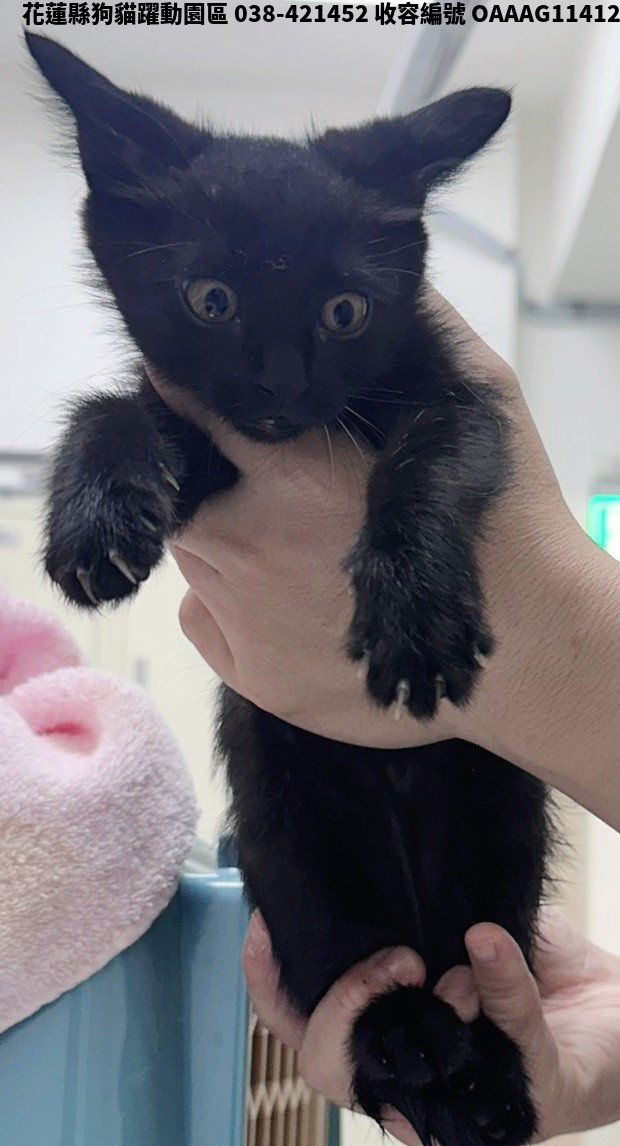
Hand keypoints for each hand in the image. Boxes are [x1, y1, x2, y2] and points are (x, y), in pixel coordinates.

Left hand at [158, 286, 619, 824]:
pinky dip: (228, 603)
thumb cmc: (503, 521)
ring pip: (197, 553)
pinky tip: (289, 600)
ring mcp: (243, 615)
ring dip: (228, 539)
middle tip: (282, 492)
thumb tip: (380, 287)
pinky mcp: (252, 676)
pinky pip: (204, 618)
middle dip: (221, 479)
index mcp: (289, 471)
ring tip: (300, 549)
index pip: (193, 408)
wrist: (525, 643)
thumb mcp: (476, 396)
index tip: (193, 387)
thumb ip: (420, 331)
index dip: (190, 394)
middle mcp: (247, 541)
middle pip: (190, 488)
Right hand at [241, 909, 619, 1143]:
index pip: (300, 1025)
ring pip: (387, 1086)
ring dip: (394, 1005)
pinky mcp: (530, 1102)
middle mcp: (411, 1080)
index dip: (267, 983)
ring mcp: (464, 1102)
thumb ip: (425, 909)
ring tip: (422, 957)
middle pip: (322, 1066)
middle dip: (337, 1003)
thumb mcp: (463, 924)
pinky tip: (492, 942)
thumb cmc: (535, 972)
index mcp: (387, 1037)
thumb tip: (368, 865)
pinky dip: (496, 981)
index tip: (261, 922)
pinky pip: (505, 1038)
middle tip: (388, 955)